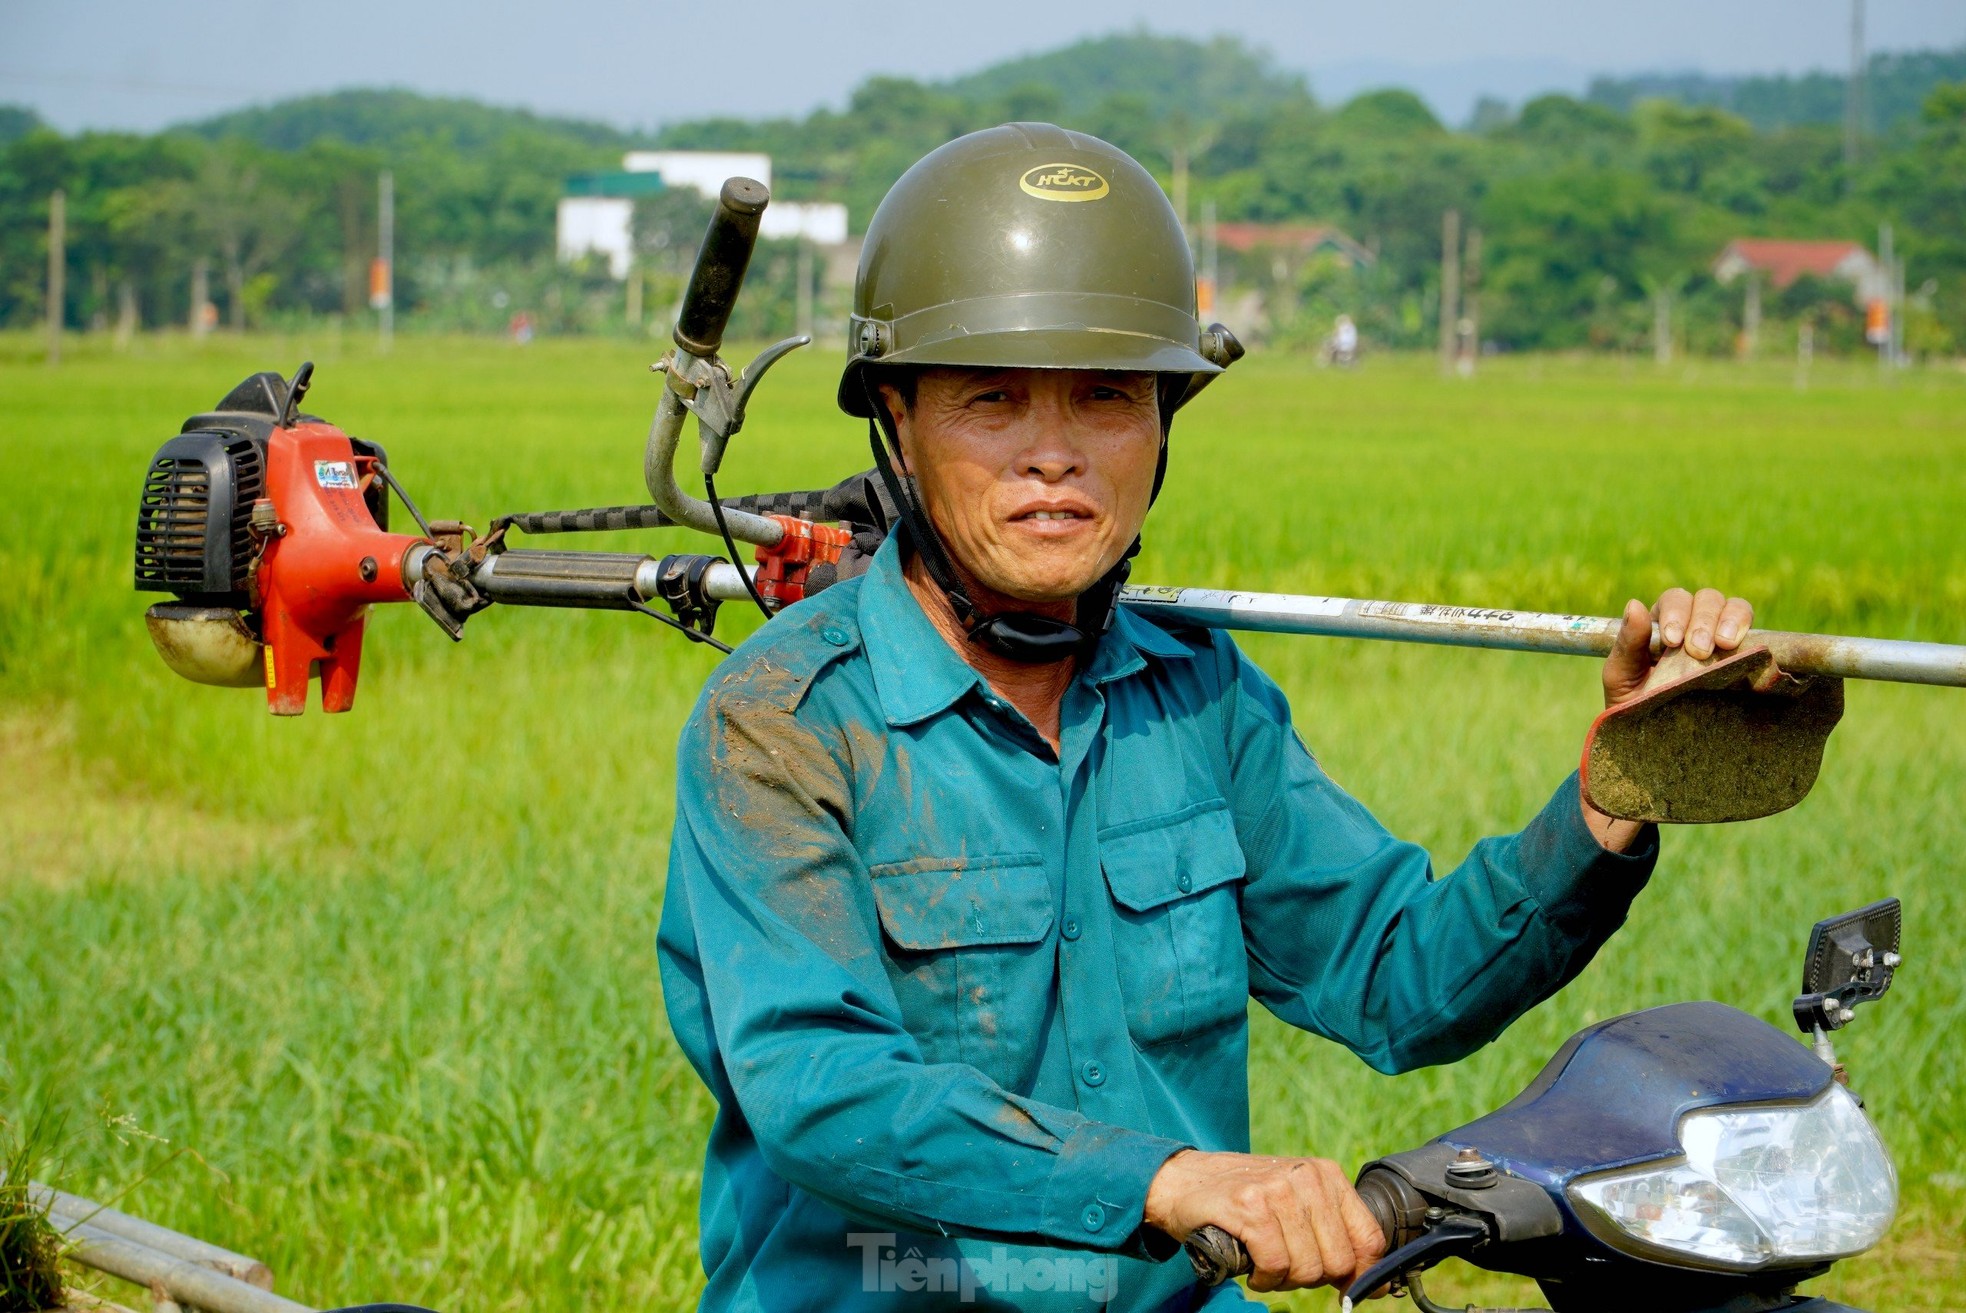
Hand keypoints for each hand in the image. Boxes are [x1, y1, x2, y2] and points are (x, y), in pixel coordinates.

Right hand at [1144, 1150, 1384, 1292]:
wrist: (1184, 1181)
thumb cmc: (1246, 1200)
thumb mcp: (1297, 1203)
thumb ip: (1334, 1234)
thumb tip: (1375, 1284)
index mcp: (1327, 1174)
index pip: (1369, 1237)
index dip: (1363, 1274)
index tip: (1347, 1289)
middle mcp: (1306, 1177)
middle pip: (1338, 1260)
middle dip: (1312, 1277)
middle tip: (1286, 1266)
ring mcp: (1278, 1190)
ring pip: (1307, 1267)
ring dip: (1284, 1280)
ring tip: (1266, 1263)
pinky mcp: (1249, 1207)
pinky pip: (1275, 1265)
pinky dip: (1264, 1278)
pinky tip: (1252, 1266)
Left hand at [1586, 587, 1753, 849]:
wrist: (1660, 750)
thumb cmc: (1632, 711)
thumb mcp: (1622, 681)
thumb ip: (1627, 645)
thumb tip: (1634, 604)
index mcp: (1664, 624)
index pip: (1677, 600)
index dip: (1679, 613)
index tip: (1675, 641)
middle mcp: (1696, 626)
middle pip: (1708, 600)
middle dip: (1705, 619)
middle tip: (1701, 650)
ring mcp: (1726, 642)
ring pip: (1737, 609)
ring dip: (1733, 620)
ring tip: (1727, 647)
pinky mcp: (1750, 661)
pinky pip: (1763, 639)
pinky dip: (1762, 640)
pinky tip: (1757, 655)